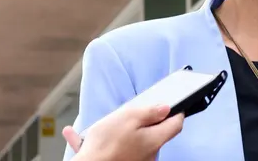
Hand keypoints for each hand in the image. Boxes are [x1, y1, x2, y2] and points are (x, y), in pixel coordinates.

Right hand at [64, 105, 184, 160]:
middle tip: (131, 114)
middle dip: (146, 122)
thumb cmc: (106, 144)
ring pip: (135, 141)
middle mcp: (150, 154)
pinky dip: (107, 142)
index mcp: (155, 140)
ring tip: (104, 126)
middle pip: (156, 133)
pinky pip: (118, 150)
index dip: (175, 112)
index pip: (176, 124)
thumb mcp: (129, 117)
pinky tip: (81, 136)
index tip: (171, 104)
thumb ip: (150, 112)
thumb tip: (166, 108)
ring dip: (123, 132)